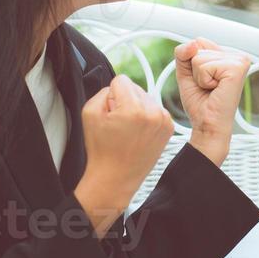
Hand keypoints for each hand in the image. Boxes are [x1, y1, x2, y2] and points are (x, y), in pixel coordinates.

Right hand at [75, 74, 174, 233]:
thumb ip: (103, 91)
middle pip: (135, 87)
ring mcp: (164, 120)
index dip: (111, 95)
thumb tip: (118, 87)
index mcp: (133, 108)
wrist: (116, 178)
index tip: (110, 113)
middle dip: (124, 101)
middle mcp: (153, 112)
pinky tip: (138, 133)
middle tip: (118, 124)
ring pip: (145, 97)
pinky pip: (154, 108)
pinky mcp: (169, 127)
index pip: (121, 80)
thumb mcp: (89, 112)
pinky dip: (146, 116)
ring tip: (128, 130)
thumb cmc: (101, 149)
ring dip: (136, 108)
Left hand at [174, 37, 250, 166]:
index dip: (192, 63)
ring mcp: (239, 61)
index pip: (198, 42)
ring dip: (199, 77)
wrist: (208, 125)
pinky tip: (215, 89)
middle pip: (198, 47)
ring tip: (212, 89)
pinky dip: (203, 80)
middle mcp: (236, 55)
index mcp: (227, 55)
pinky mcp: (236, 68)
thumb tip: (193, 43)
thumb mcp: (185, 72)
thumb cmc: (200, 103)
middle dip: (195, 70)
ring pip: (199, 57)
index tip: (204, 80)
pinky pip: (204, 66)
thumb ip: (183, 53)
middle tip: (208, 87)